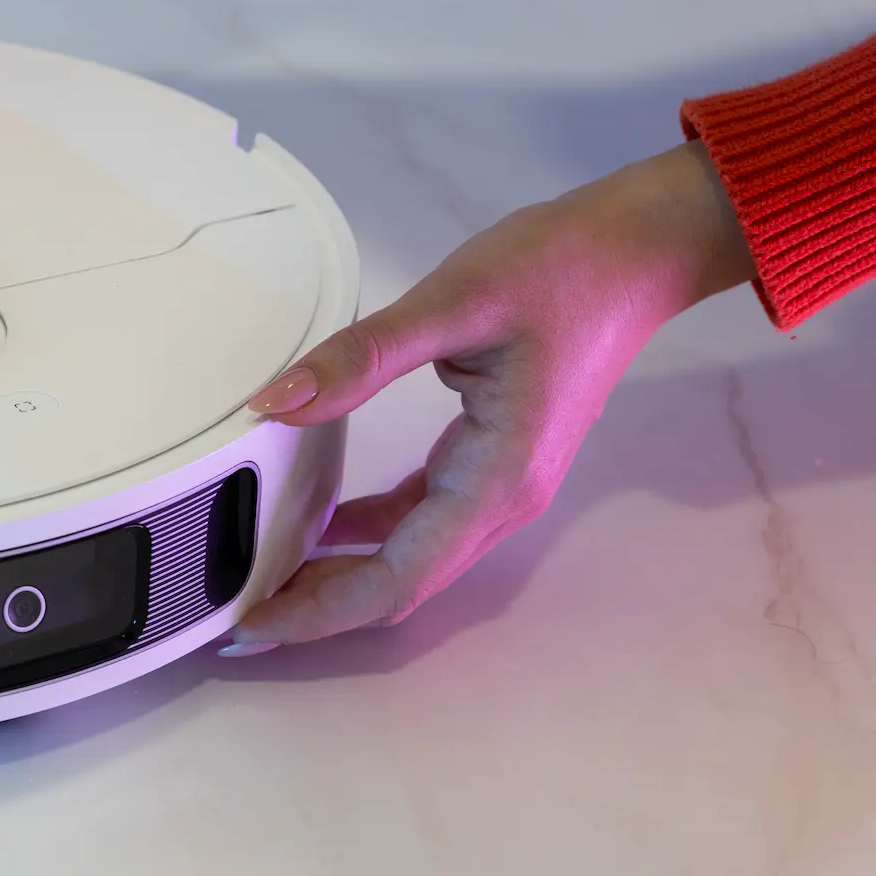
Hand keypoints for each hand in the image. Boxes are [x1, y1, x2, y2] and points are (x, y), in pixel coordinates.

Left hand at [224, 141, 754, 651]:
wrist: (636, 251)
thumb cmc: (562, 270)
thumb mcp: (452, 302)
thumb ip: (361, 358)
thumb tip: (276, 402)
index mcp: (496, 479)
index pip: (397, 577)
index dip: (321, 609)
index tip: (255, 625)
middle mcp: (500, 499)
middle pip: (399, 584)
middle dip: (319, 606)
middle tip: (240, 615)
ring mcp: (497, 484)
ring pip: (407, 557)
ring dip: (339, 573)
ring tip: (263, 575)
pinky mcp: (488, 460)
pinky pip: (418, 517)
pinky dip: (364, 531)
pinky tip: (315, 521)